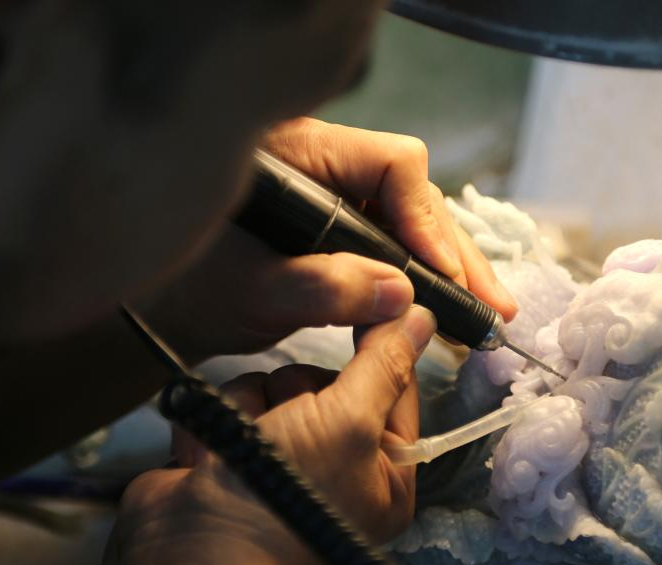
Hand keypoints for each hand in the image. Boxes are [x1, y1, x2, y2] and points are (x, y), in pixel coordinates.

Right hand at [102, 306, 435, 564]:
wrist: (193, 547)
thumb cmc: (289, 490)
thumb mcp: (350, 420)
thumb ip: (383, 365)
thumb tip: (422, 316)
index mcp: (386, 475)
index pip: (395, 391)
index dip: (379, 353)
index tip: (366, 313)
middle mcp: (340, 468)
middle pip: (328, 383)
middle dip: (299, 393)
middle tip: (291, 422)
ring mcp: (285, 460)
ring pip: (278, 387)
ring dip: (256, 405)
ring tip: (248, 442)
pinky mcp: (238, 451)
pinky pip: (239, 403)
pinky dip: (226, 421)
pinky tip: (214, 454)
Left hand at [143, 118, 516, 361]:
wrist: (168, 312)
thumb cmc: (191, 288)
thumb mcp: (251, 290)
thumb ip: (319, 289)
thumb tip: (399, 294)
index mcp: (300, 152)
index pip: (391, 164)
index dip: (424, 219)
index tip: (439, 275)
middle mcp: (330, 166)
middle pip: (414, 196)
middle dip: (455, 253)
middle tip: (492, 305)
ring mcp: (341, 198)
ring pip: (414, 224)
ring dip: (452, 270)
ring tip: (488, 314)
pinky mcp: (345, 231)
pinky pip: (398, 246)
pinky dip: (425, 280)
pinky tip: (451, 309)